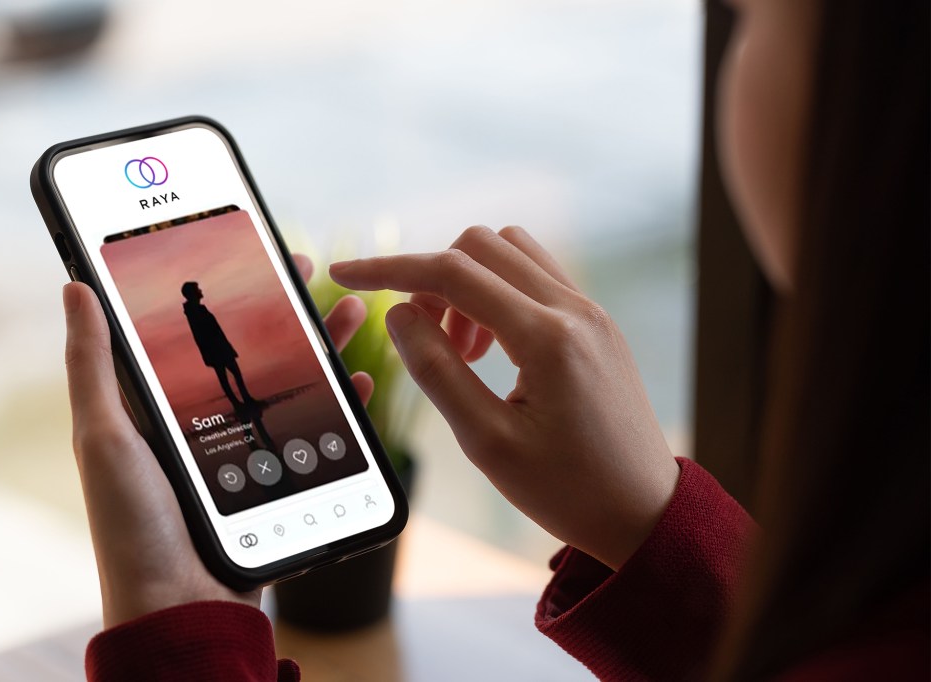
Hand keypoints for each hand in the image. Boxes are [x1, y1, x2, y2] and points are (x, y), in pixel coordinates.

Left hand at [63, 254, 371, 627]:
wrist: (180, 608)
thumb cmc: (132, 526)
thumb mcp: (103, 437)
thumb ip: (93, 365)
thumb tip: (74, 287)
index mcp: (163, 405)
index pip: (200, 330)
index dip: (228, 288)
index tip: (251, 252)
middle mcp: (207, 421)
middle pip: (255, 349)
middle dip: (285, 306)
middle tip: (308, 270)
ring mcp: (246, 451)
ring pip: (294, 382)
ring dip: (323, 344)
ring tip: (352, 312)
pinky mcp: (278, 480)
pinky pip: (318, 432)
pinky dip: (342, 405)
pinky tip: (358, 382)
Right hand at [330, 226, 679, 569]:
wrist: (643, 510)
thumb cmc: (568, 489)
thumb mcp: (487, 442)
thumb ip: (436, 370)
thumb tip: (399, 313)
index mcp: (547, 338)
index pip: (452, 272)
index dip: (389, 269)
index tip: (346, 274)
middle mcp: (574, 309)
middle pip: (479, 246)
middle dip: (433, 281)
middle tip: (426, 342)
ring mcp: (590, 311)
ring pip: (510, 252)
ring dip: (468, 284)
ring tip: (465, 351)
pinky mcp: (596, 322)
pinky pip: (536, 276)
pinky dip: (499, 293)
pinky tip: (493, 347)